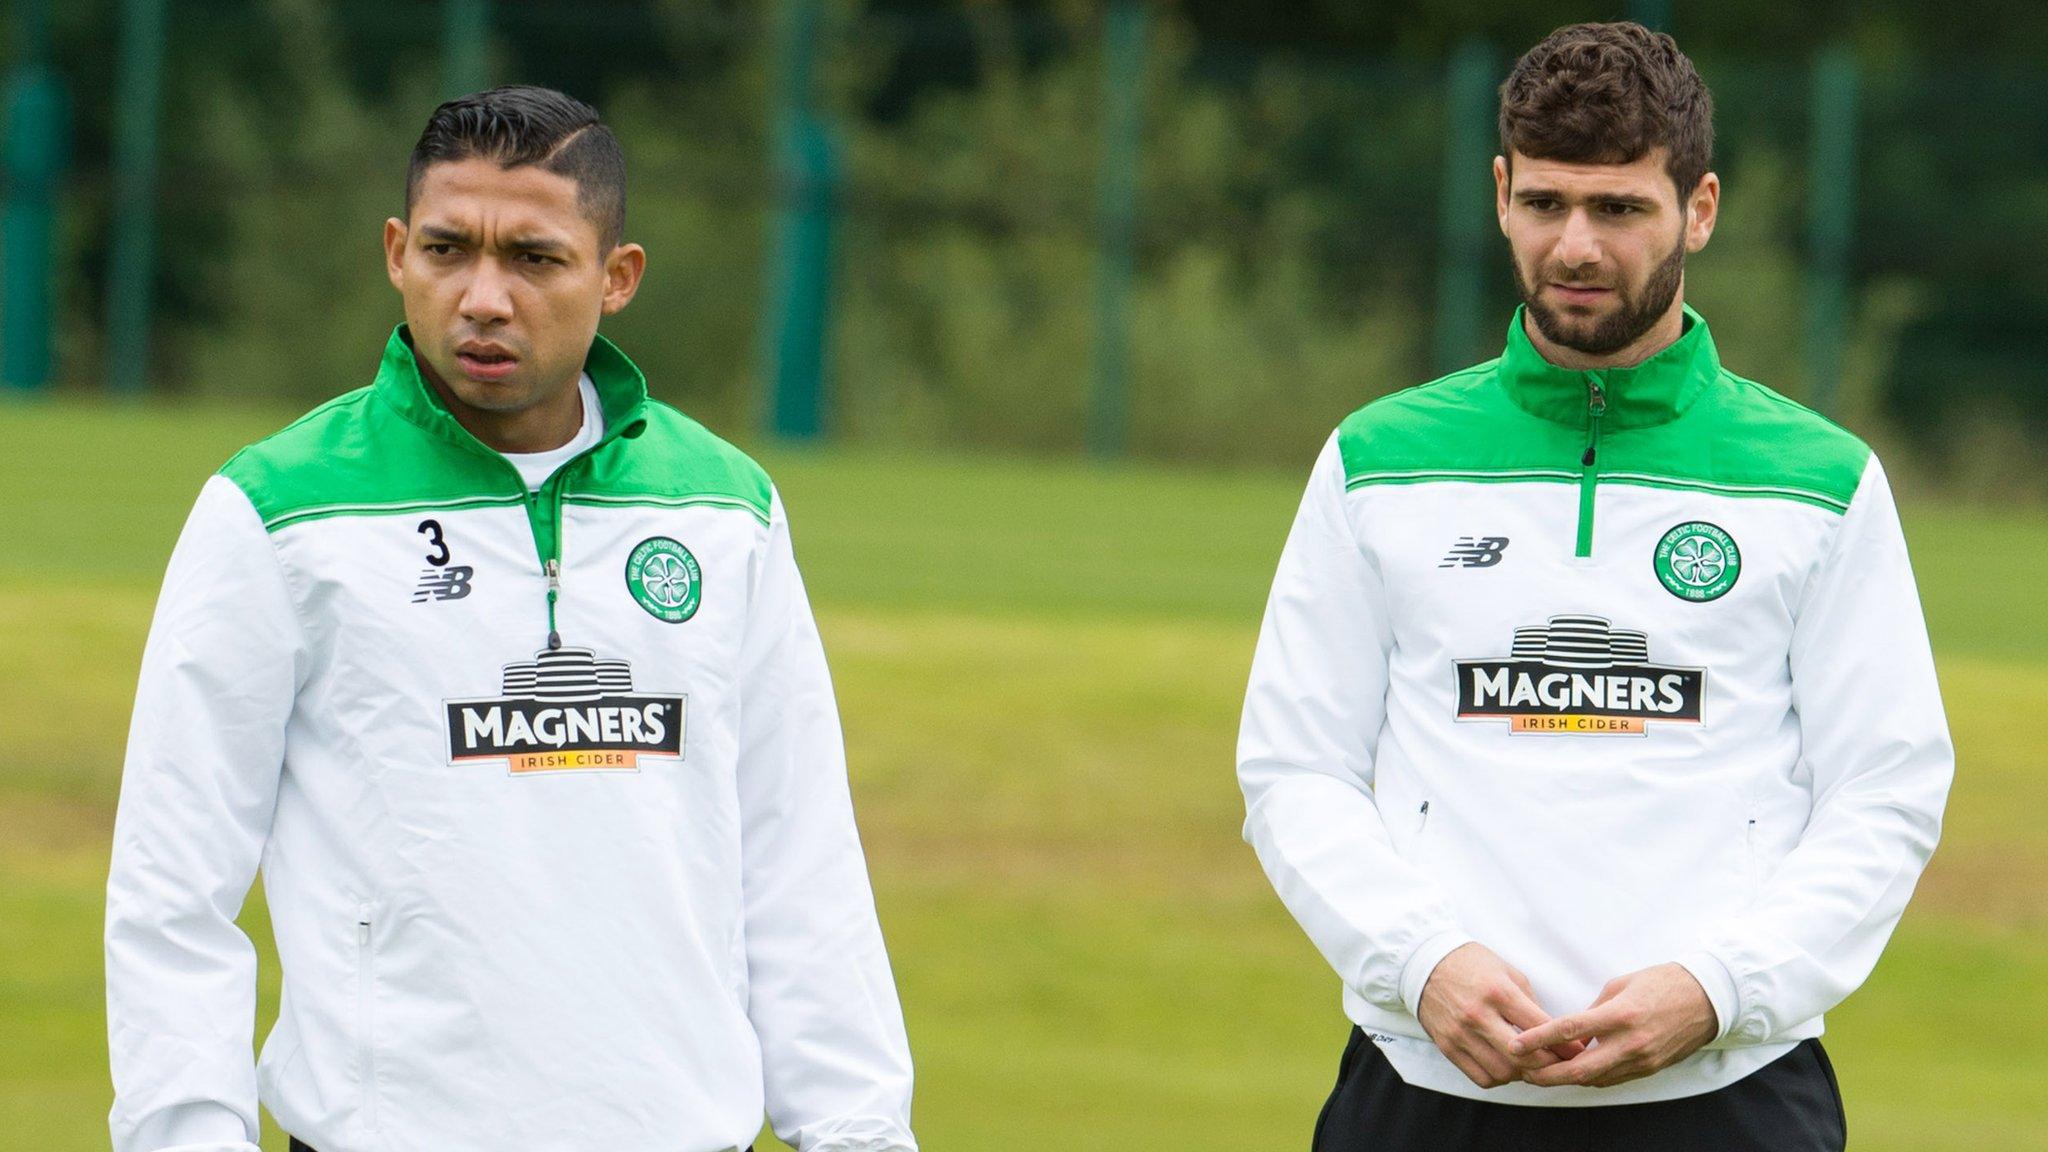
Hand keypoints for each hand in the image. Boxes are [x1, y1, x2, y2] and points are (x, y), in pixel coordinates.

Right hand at [1417, 942, 1585, 1088]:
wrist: (1425, 963)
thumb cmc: (1473, 965)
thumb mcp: (1508, 973)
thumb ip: (1530, 1004)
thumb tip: (1555, 1034)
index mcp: (1498, 992)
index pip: (1540, 1028)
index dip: (1565, 1044)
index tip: (1578, 1052)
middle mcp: (1478, 1015)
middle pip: (1523, 1057)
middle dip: (1547, 1064)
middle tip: (1558, 1064)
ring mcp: (1460, 1033)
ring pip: (1503, 1072)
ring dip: (1521, 1073)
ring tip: (1529, 1064)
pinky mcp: (1447, 1046)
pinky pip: (1480, 1077)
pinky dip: (1498, 1078)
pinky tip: (1504, 1066)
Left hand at [1510, 962, 1718, 1088]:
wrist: (1708, 999)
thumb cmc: (1663, 983)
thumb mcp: (1621, 985)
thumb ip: (1594, 1010)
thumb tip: (1571, 1030)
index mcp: (1621, 1014)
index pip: (1570, 1030)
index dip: (1539, 1039)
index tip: (1516, 1044)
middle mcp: (1631, 1042)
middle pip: (1579, 1069)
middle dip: (1546, 1074)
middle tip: (1521, 1071)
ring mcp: (1642, 1060)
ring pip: (1594, 1079)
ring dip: (1565, 1079)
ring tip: (1540, 1072)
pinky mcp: (1650, 1069)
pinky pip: (1613, 1079)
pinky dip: (1590, 1077)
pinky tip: (1573, 1071)